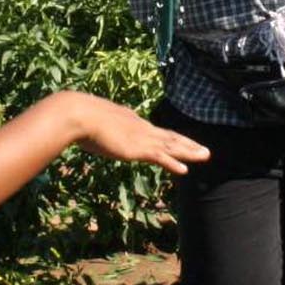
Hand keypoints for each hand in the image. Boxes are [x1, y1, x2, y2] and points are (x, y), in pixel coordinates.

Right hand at [69, 95, 210, 174]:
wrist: (79, 114)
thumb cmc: (79, 118)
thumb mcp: (92, 125)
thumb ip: (96, 129)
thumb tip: (86, 132)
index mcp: (131, 120)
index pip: (155, 131)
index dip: (170, 138)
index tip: (181, 142)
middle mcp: (140, 127)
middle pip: (170, 137)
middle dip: (188, 144)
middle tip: (204, 150)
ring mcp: (141, 137)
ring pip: (172, 146)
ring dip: (190, 152)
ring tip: (205, 156)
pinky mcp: (137, 148)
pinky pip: (160, 157)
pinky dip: (173, 163)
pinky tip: (185, 170)